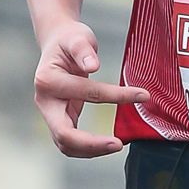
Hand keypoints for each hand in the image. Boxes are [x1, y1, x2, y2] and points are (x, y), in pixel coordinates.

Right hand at [33, 20, 145, 157]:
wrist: (57, 43)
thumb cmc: (68, 40)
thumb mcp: (77, 38)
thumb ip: (84, 50)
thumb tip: (93, 65)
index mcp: (48, 80)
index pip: (87, 93)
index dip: (116, 96)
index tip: (143, 95)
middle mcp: (45, 101)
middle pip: (63, 134)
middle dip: (91, 144)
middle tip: (118, 144)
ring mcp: (50, 113)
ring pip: (65, 144)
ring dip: (90, 150)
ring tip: (116, 145)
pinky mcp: (59, 119)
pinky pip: (70, 141)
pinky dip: (87, 147)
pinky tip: (106, 144)